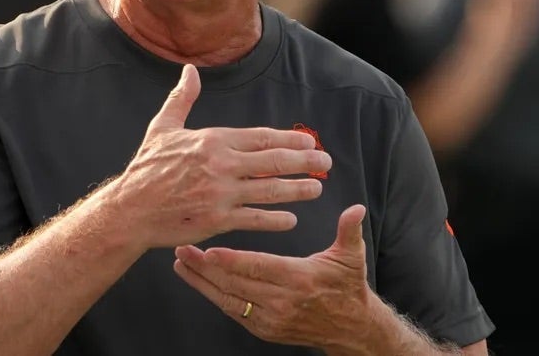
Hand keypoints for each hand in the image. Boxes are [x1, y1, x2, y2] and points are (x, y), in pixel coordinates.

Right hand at [115, 64, 331, 248]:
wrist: (130, 210)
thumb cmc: (146, 169)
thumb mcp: (163, 128)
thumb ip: (182, 99)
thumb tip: (190, 71)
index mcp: (212, 140)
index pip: (261, 137)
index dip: (289, 139)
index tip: (309, 141)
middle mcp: (221, 165)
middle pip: (273, 161)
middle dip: (304, 161)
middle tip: (326, 162)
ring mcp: (220, 194)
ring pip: (270, 190)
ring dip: (298, 189)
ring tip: (317, 189)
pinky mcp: (217, 221)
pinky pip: (255, 219)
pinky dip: (276, 220)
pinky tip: (291, 219)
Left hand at [172, 204, 371, 349]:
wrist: (350, 327)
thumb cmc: (347, 287)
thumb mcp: (351, 257)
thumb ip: (349, 230)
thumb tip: (356, 209)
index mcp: (298, 278)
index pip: (259, 267)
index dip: (231, 260)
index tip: (208, 251)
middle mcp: (281, 301)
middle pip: (235, 283)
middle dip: (205, 268)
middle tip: (183, 249)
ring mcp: (270, 319)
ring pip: (229, 299)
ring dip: (202, 282)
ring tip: (182, 264)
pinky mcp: (264, 329)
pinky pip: (233, 311)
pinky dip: (214, 296)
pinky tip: (198, 282)